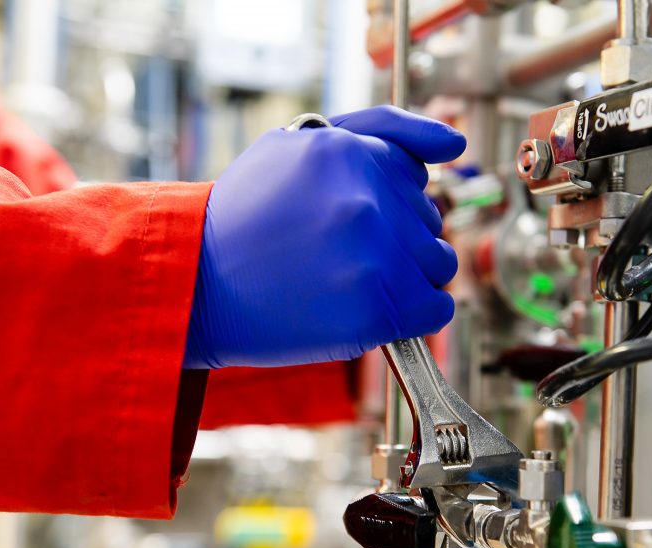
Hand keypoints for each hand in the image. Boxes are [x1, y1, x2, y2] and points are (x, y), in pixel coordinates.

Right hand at [184, 106, 465, 368]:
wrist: (197, 286)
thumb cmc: (245, 217)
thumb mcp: (295, 144)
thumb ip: (378, 130)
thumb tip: (454, 143)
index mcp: (348, 152)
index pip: (412, 175)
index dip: (378, 201)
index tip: (345, 220)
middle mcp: (365, 199)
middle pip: (428, 219)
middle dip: (393, 236)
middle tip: (337, 253)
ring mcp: (373, 256)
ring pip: (438, 262)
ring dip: (407, 274)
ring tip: (352, 280)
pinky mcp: (376, 309)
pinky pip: (436, 307)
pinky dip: (414, 313)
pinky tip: (370, 308)